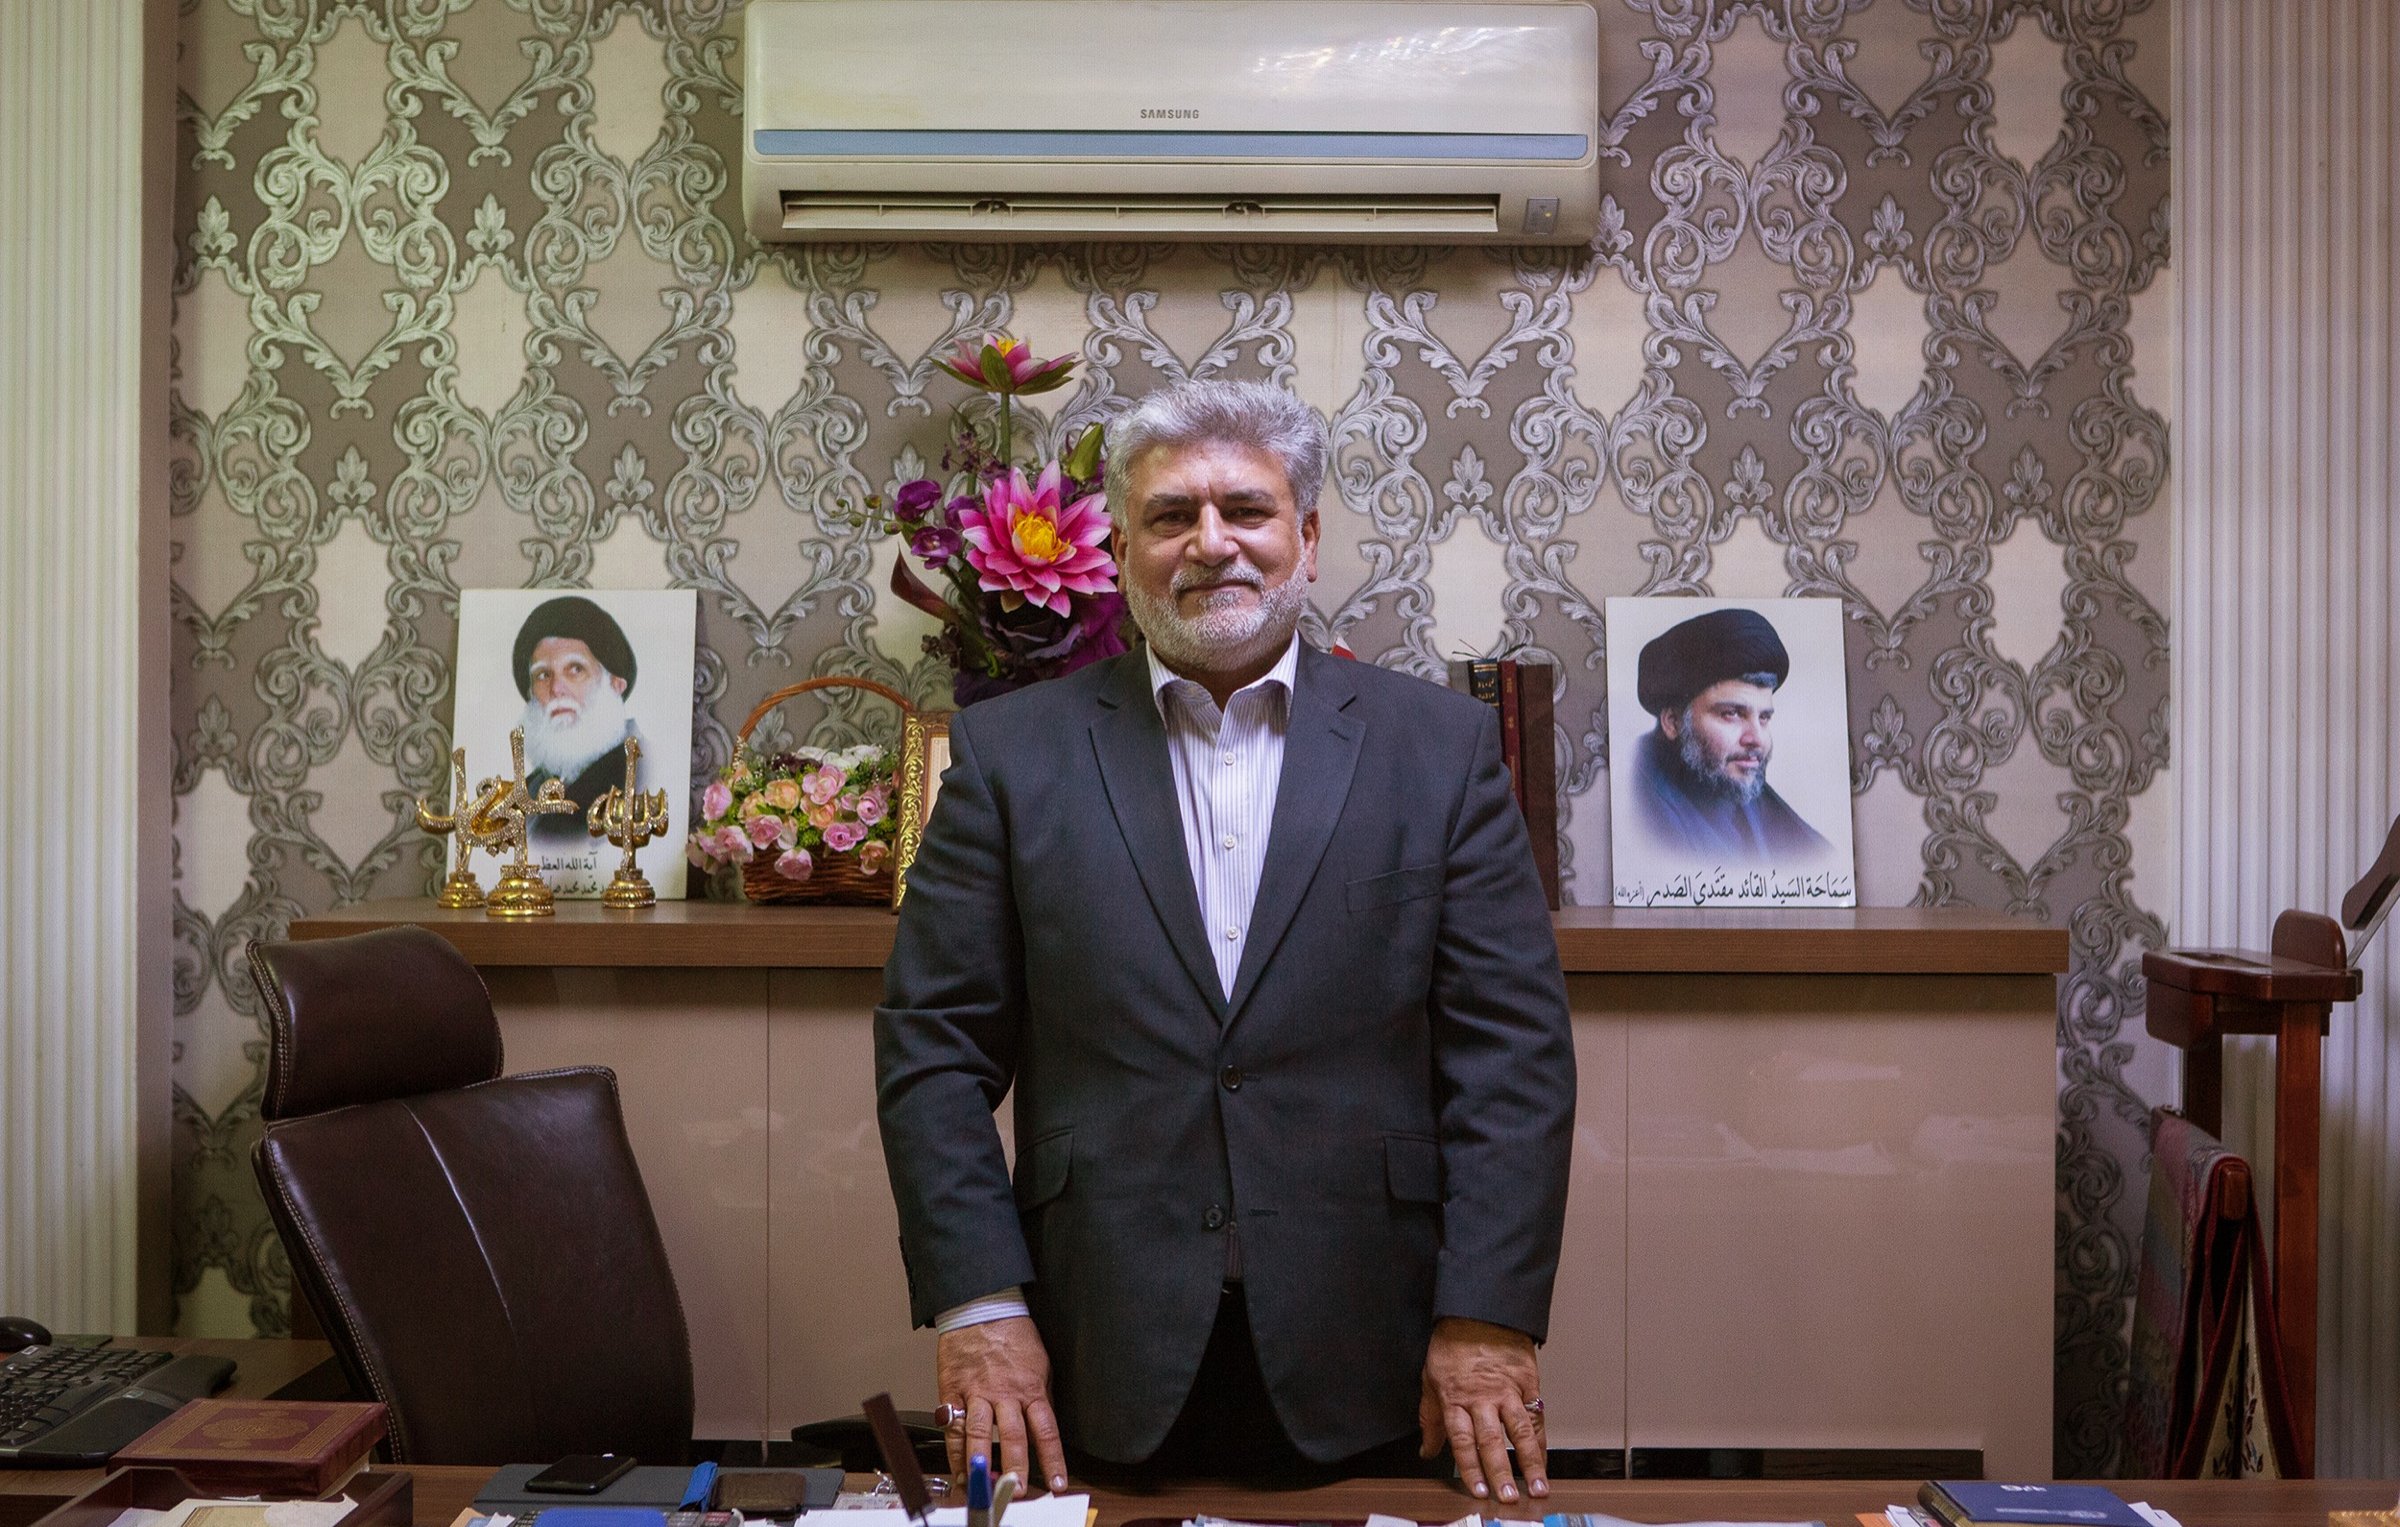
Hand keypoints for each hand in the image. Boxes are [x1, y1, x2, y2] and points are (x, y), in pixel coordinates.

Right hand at [936, 1316, 1069, 1495]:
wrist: (981, 1308)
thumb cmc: (1013, 1335)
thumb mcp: (1040, 1364)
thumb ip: (1040, 1397)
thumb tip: (1044, 1428)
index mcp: (1030, 1388)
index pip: (1046, 1430)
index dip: (1052, 1459)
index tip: (1057, 1483)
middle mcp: (1004, 1394)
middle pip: (1012, 1436)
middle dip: (1016, 1467)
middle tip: (1018, 1491)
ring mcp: (976, 1393)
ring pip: (979, 1434)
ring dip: (981, 1464)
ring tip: (983, 1487)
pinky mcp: (952, 1391)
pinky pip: (952, 1426)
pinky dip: (953, 1451)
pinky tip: (958, 1469)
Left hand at [1418, 1317, 1546, 1503]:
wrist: (1479, 1311)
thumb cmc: (1452, 1344)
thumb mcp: (1429, 1379)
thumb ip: (1430, 1418)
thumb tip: (1426, 1449)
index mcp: (1455, 1399)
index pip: (1462, 1441)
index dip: (1470, 1468)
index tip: (1478, 1490)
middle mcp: (1481, 1398)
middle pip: (1491, 1441)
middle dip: (1499, 1472)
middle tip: (1508, 1497)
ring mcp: (1506, 1391)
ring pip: (1519, 1432)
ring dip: (1529, 1463)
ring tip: (1537, 1486)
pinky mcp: (1527, 1382)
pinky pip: (1536, 1415)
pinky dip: (1541, 1439)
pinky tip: (1544, 1459)